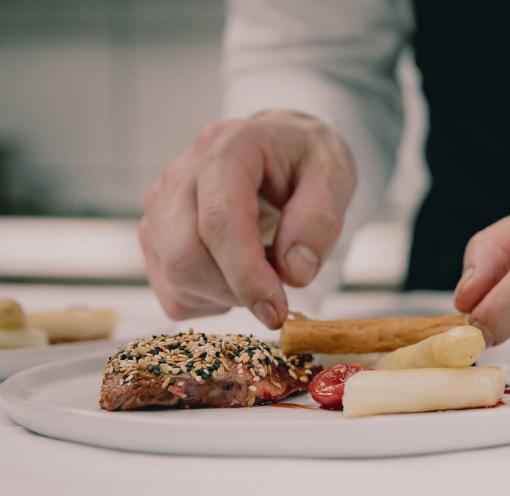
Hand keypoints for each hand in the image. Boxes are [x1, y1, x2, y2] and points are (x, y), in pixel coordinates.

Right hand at [139, 111, 355, 327]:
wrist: (279, 149)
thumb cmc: (305, 160)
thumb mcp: (334, 175)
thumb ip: (319, 221)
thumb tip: (295, 272)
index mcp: (228, 149)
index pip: (220, 220)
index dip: (246, 274)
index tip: (276, 311)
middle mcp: (181, 174)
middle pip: (185, 255)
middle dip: (236, 290)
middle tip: (279, 289)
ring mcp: (160, 207)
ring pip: (176, 278)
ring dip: (226, 295)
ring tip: (262, 268)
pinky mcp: (154, 237)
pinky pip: (173, 293)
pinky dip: (210, 301)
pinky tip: (236, 275)